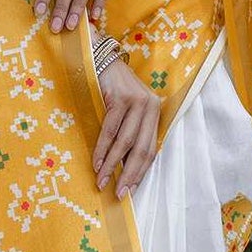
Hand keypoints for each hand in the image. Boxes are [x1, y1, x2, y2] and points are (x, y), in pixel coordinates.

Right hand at [93, 57, 161, 198]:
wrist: (98, 58)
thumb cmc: (110, 88)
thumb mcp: (126, 109)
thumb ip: (129, 131)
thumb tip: (121, 167)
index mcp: (154, 112)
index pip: (150, 149)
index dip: (140, 172)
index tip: (129, 191)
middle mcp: (150, 106)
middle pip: (141, 149)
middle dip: (128, 174)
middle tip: (118, 194)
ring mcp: (136, 101)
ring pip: (125, 142)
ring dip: (112, 165)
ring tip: (102, 182)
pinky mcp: (120, 98)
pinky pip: (111, 130)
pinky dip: (102, 149)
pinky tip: (96, 163)